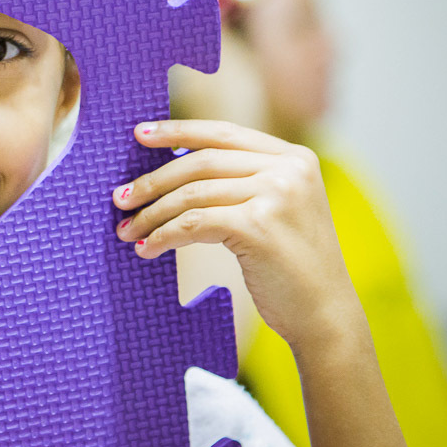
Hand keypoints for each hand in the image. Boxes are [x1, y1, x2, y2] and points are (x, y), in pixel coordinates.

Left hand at [113, 119, 361, 351]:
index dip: (177, 131)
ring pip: (192, 194)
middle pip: (201, 162)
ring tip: (126, 229)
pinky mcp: (258, 226)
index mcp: (294, 158)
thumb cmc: (291, 268)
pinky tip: (147, 248)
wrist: (325, 316)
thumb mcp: (278, 210)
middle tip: (120, 197)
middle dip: (153, 180)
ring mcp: (276, 195)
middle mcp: (288, 169)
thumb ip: (242, 182)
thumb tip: (171, 171)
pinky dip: (163, 235)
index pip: (223, 133)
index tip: (140, 133)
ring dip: (151, 214)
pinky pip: (193, 223)